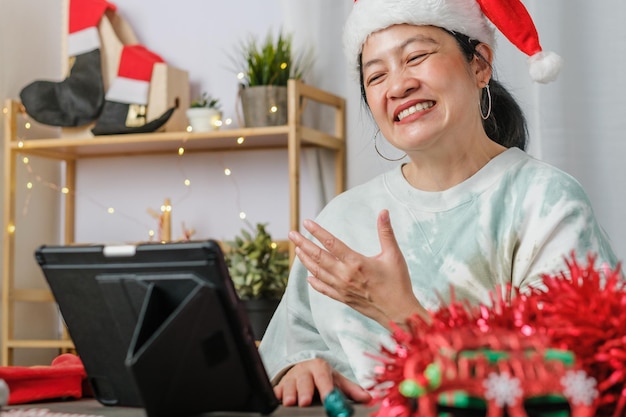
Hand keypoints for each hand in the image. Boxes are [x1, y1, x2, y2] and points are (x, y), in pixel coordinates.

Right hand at [275, 358, 371, 406]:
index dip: (326, 388)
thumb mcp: (337, 380)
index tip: (329, 397)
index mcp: (320, 368)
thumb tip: (368, 398)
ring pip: (288, 385)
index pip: (324, 378)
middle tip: (305, 402)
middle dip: (304, 392)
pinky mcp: (280, 385)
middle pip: (304, 381)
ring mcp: (291, 378)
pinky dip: (277, 395)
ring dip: (289, 394)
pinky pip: (277, 389)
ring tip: (290, 402)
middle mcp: (304, 371)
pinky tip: (278, 400)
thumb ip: (351, 390)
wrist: (304, 367)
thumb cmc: (322, 377)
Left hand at [288, 209, 426, 327]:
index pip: (331, 243)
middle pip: (319, 257)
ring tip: (297, 250)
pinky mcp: (343, 298)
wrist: (398, 312)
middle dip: (303, 244)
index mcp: (356, 262)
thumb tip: (383, 211)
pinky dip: (315, 283)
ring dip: (306, 261)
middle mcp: (345, 275)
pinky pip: (324, 289)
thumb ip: (386, 232)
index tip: (306, 222)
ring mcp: (342, 288)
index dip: (317, 231)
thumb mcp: (394, 255)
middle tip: (292, 234)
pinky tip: (308, 277)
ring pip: (318, 272)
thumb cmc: (398, 282)